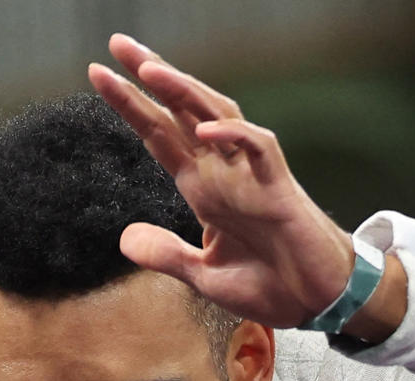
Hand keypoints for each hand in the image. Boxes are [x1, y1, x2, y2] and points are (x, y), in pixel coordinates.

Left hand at [86, 34, 406, 337]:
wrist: (316, 302)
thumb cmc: (269, 285)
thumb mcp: (203, 276)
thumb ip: (166, 255)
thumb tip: (124, 240)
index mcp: (202, 187)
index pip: (159, 134)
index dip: (130, 105)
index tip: (99, 75)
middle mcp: (223, 171)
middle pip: (182, 111)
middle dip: (151, 77)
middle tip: (117, 43)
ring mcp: (250, 175)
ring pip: (216, 116)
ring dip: (185, 91)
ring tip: (150, 69)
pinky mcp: (278, 188)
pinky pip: (258, 148)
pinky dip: (232, 136)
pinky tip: (203, 129)